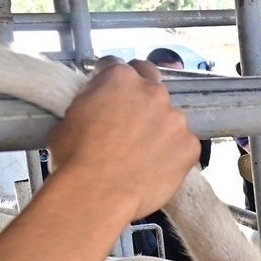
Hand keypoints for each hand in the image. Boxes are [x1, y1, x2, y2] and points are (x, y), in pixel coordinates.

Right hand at [48, 59, 197, 220]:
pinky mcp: (190, 145)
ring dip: (159, 127)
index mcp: (119, 78)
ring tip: (142, 151)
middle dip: (142, 93)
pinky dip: (173, 152)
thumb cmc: (76, 159)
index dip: (110, 81)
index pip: (118, 66)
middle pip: (151, 82)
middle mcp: (153, 92)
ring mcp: (175, 118)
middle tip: (131, 117)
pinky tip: (156, 166)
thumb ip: (91, 103)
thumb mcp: (69, 118)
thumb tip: (96, 109)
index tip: (109, 94)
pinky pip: (183, 144)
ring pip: (170, 117)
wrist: (97, 194)